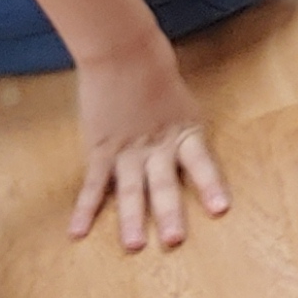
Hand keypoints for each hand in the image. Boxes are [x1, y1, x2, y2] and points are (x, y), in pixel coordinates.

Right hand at [70, 38, 230, 252]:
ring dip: (132, 219)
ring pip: (129, 190)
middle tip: (174, 240)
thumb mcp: (180, 104)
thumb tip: (186, 154)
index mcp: (185, 133)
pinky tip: (77, 232)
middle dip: (169, 212)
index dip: (210, 186)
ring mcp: (127, 150)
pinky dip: (84, 209)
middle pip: (163, 183)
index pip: (201, 163)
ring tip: (135, 246)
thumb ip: (182, 133)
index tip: (220, 209)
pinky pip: (92, 184)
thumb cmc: (155, 75)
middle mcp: (158, 146)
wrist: (123, 52)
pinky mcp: (101, 149)